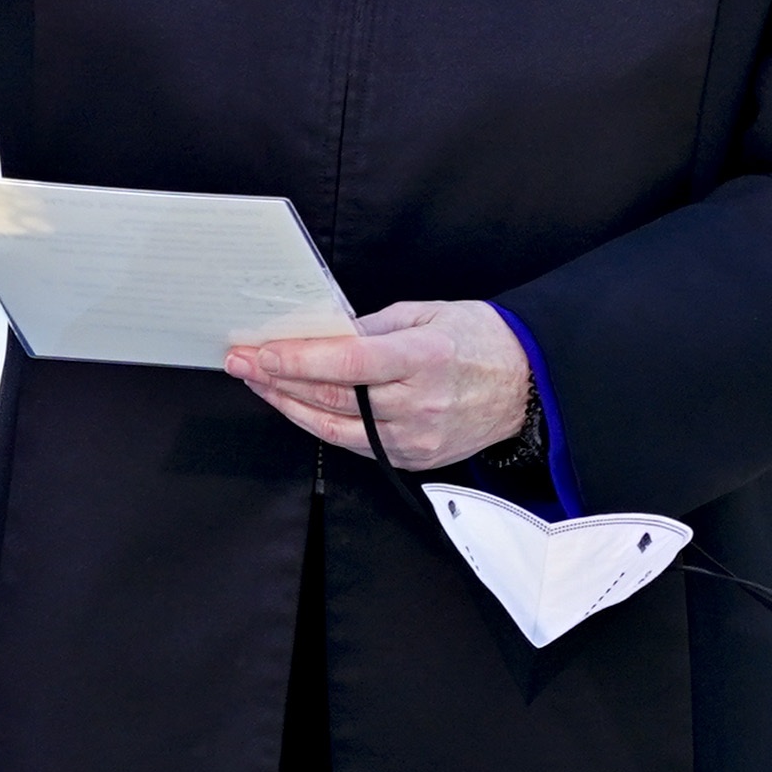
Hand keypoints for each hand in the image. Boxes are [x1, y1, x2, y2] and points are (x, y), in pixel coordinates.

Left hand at [227, 301, 533, 471]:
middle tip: (241, 361)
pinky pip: (355, 444)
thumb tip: (320, 333)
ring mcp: (418, 437)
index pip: (348, 363)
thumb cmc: (480, 341)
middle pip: (333, 397)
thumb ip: (371, 326)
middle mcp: (420, 403)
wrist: (530, 387)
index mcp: (425, 358)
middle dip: (278, 379)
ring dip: (288, 405)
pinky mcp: (415, 458)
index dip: (298, 359)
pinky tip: (295, 405)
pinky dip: (320, 424)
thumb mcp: (427, 314)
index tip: (259, 351)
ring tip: (258, 383)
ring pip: (336, 427)